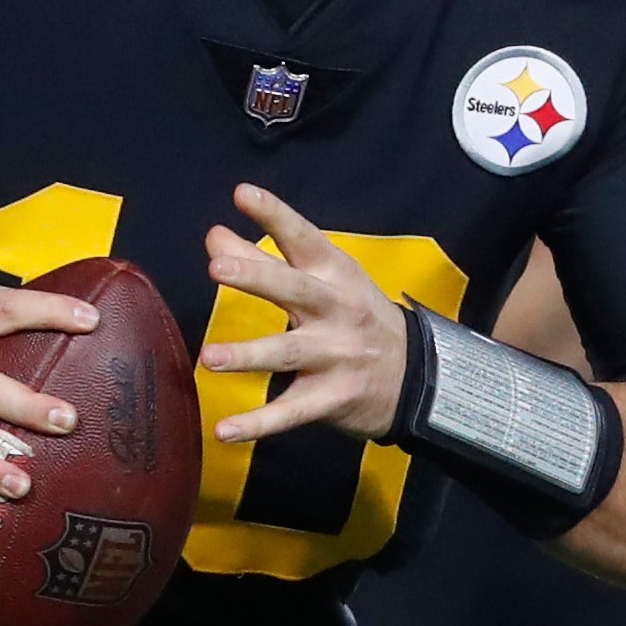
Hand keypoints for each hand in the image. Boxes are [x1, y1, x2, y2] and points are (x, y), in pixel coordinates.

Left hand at [201, 184, 410, 443]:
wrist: (417, 376)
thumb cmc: (355, 316)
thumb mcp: (323, 281)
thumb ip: (263, 259)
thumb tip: (214, 236)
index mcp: (333, 273)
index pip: (302, 238)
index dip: (274, 215)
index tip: (242, 194)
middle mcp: (336, 310)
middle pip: (294, 290)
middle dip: (257, 277)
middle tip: (217, 268)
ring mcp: (336, 356)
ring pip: (287, 353)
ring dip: (248, 355)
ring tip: (208, 357)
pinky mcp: (332, 398)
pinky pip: (291, 412)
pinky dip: (258, 424)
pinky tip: (224, 431)